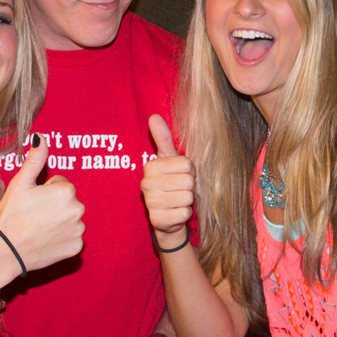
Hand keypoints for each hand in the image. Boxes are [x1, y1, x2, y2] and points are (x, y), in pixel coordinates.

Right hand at [0, 135, 84, 272]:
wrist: (6, 250)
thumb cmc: (11, 215)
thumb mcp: (21, 183)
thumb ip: (36, 159)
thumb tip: (42, 137)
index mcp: (66, 191)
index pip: (61, 184)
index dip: (45, 191)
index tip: (33, 202)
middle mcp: (78, 210)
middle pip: (68, 201)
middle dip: (55, 205)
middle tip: (34, 215)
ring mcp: (78, 230)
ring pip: (70, 219)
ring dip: (59, 221)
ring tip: (38, 228)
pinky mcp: (76, 247)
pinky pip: (72, 237)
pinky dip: (62, 239)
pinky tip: (46, 240)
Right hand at [141, 115, 194, 249]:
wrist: (167, 218)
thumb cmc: (171, 184)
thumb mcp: (169, 160)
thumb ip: (162, 138)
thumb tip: (154, 116)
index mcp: (150, 166)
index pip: (186, 164)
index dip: (189, 171)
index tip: (181, 175)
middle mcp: (147, 184)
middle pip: (188, 181)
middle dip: (190, 186)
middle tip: (180, 189)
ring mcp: (151, 203)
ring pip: (187, 197)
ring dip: (187, 201)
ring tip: (178, 200)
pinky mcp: (157, 220)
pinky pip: (184, 213)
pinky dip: (184, 214)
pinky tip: (175, 213)